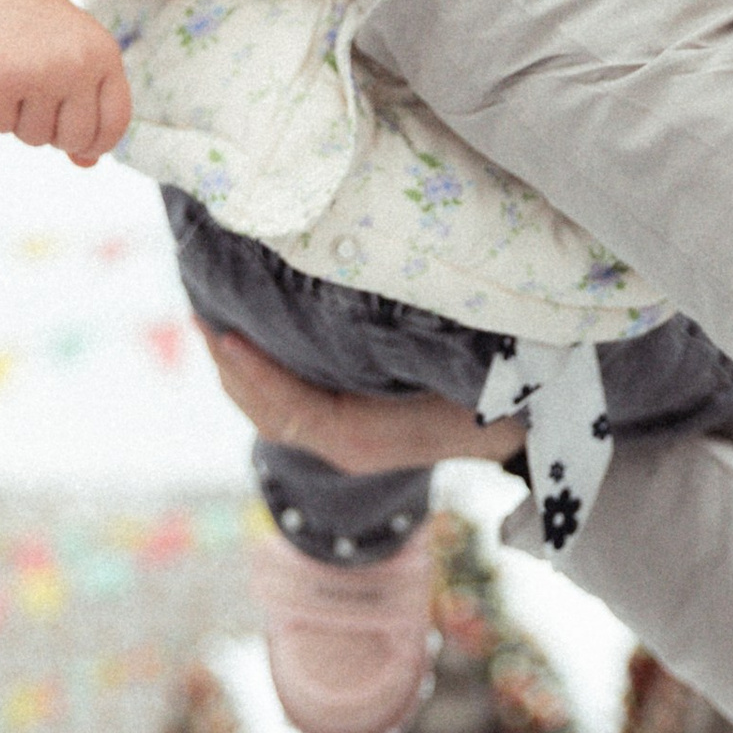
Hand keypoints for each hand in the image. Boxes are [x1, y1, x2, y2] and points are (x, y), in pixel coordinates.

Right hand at [0, 0, 131, 165]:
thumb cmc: (45, 31)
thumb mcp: (79, 59)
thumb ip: (89, 109)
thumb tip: (87, 165)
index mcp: (105, 57)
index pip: (115, 124)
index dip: (98, 143)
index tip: (82, 143)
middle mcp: (76, 65)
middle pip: (73, 139)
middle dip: (56, 135)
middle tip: (42, 106)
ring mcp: (36, 72)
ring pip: (34, 137)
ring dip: (23, 122)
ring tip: (20, 85)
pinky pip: (0, 127)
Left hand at [197, 323, 531, 470]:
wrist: (531, 430)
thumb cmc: (502, 389)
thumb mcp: (462, 364)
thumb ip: (410, 338)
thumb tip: (361, 285)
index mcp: (368, 436)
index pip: (292, 409)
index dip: (256, 373)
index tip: (224, 332)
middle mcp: (350, 447)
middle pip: (269, 415)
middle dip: (232, 371)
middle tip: (201, 317)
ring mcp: (350, 446)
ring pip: (274, 417)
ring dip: (241, 376)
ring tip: (214, 328)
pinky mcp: (353, 432)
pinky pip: (291, 410)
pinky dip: (263, 382)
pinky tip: (253, 347)